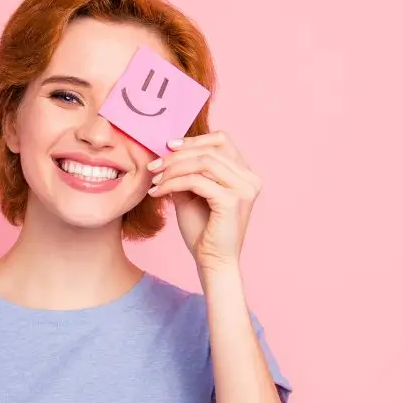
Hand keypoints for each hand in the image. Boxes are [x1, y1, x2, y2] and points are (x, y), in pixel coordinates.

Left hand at [147, 131, 261, 269]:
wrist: (212, 262)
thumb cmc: (203, 230)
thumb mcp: (191, 193)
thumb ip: (186, 172)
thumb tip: (167, 151)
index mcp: (244, 174)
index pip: (222, 141)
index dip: (194, 139)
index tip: (168, 145)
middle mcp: (249, 179)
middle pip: (210, 150)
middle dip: (177, 156)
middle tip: (153, 165)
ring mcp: (244, 189)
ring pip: (202, 163)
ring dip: (173, 169)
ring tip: (154, 179)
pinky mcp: (232, 201)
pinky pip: (196, 181)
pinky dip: (173, 183)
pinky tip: (158, 192)